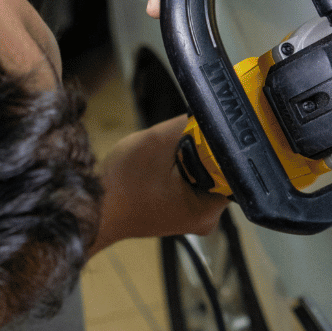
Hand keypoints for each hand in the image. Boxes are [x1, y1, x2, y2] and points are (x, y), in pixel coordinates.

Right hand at [89, 116, 228, 256]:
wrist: (93, 210)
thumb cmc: (121, 183)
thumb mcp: (158, 141)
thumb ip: (190, 125)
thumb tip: (212, 112)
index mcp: (210, 207)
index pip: (237, 166)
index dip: (226, 140)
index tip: (216, 124)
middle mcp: (209, 218)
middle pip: (223, 170)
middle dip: (205, 148)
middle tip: (184, 136)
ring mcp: (196, 218)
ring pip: (207, 174)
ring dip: (192, 157)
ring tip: (169, 151)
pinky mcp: (183, 212)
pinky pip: (194, 183)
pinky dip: (183, 169)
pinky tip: (166, 164)